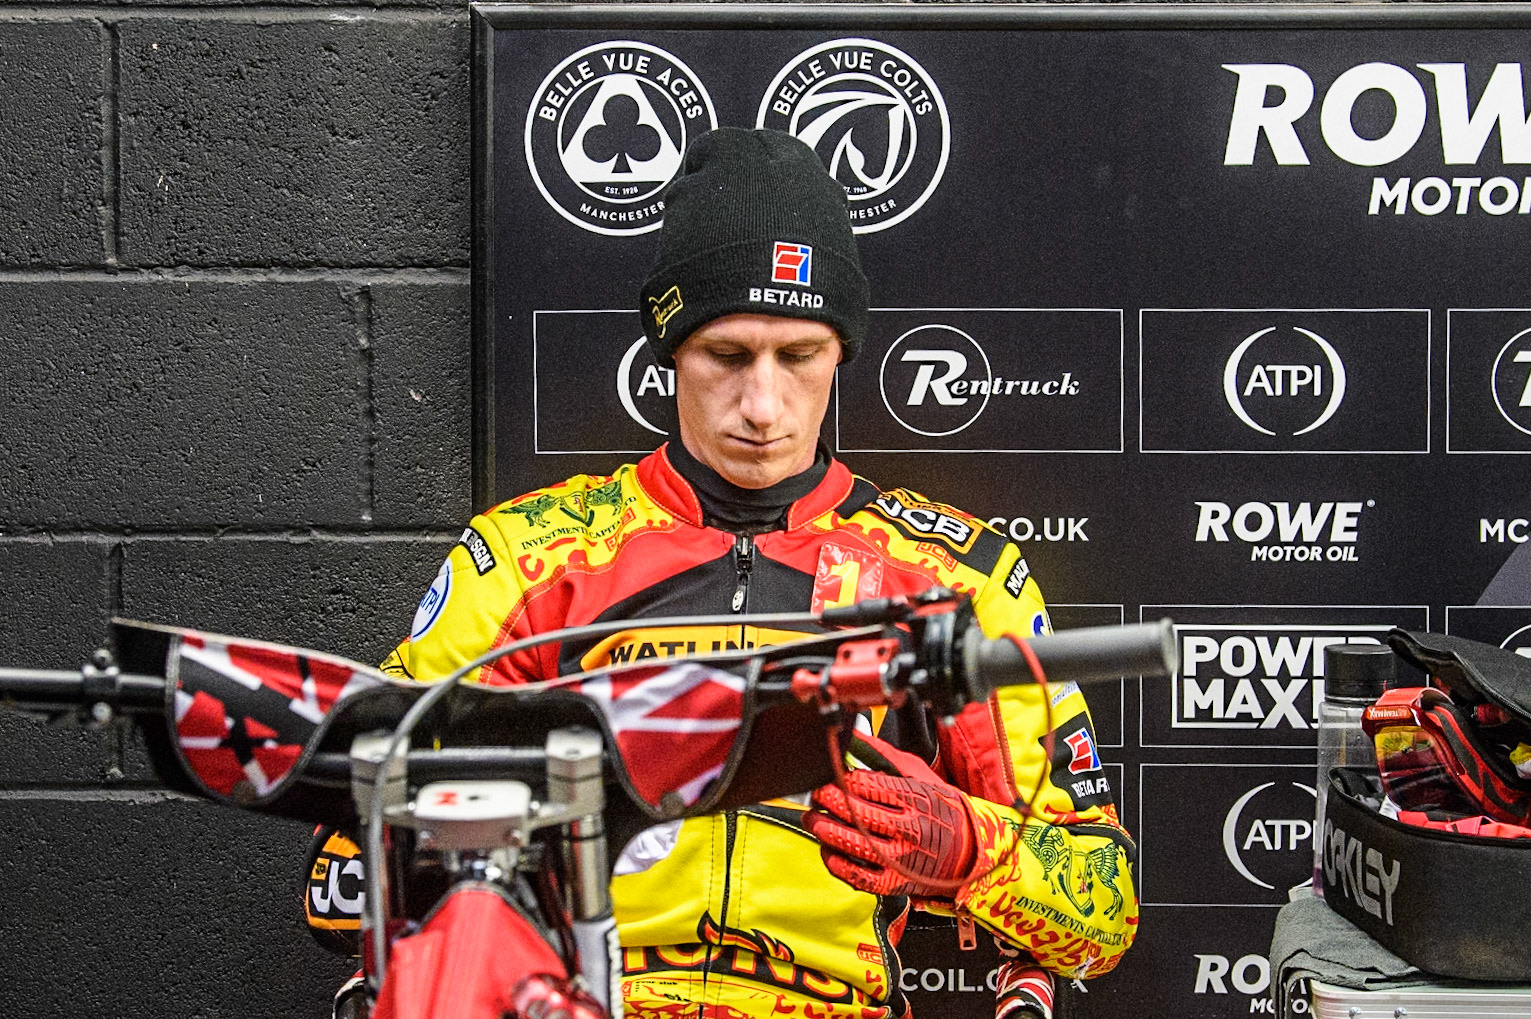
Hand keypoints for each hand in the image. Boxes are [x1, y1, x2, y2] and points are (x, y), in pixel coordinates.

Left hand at [805, 770, 978, 895]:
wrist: (972, 850)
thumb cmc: (943, 807)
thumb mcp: (920, 773)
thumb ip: (883, 754)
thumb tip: (853, 733)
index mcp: (915, 799)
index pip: (870, 787)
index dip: (843, 780)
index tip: (831, 776)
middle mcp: (910, 829)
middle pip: (860, 814)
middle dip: (831, 802)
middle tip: (817, 794)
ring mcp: (903, 859)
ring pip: (856, 846)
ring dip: (827, 832)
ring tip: (813, 820)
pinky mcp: (897, 883)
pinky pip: (861, 877)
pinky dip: (839, 865)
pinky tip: (828, 851)